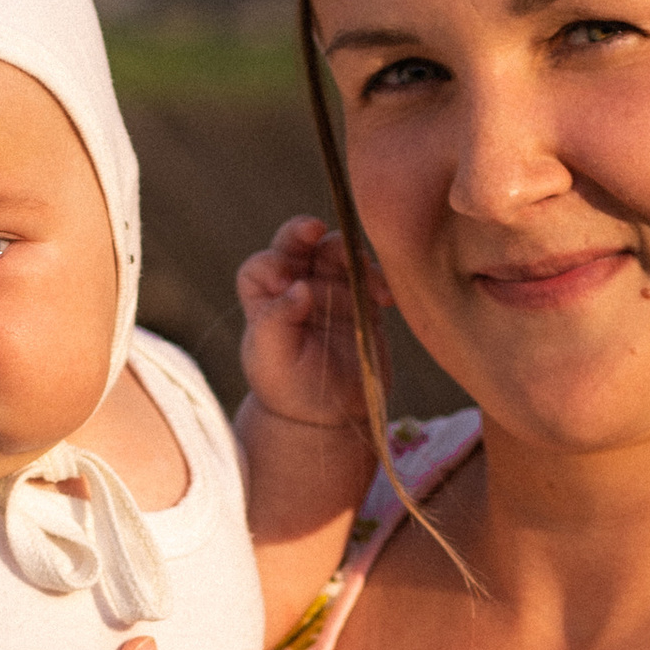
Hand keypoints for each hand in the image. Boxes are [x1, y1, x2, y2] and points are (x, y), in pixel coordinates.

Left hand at [237, 213, 378, 433]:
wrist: (331, 418)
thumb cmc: (292, 392)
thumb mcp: (273, 362)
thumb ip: (276, 322)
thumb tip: (298, 286)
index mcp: (266, 301)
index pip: (263, 267)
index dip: (272, 265)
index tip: (287, 281)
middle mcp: (296, 289)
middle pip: (298, 245)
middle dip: (304, 232)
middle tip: (313, 230)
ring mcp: (331, 292)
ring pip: (337, 253)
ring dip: (348, 252)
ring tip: (362, 271)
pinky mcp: (362, 303)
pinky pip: (372, 278)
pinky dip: (380, 280)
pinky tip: (385, 298)